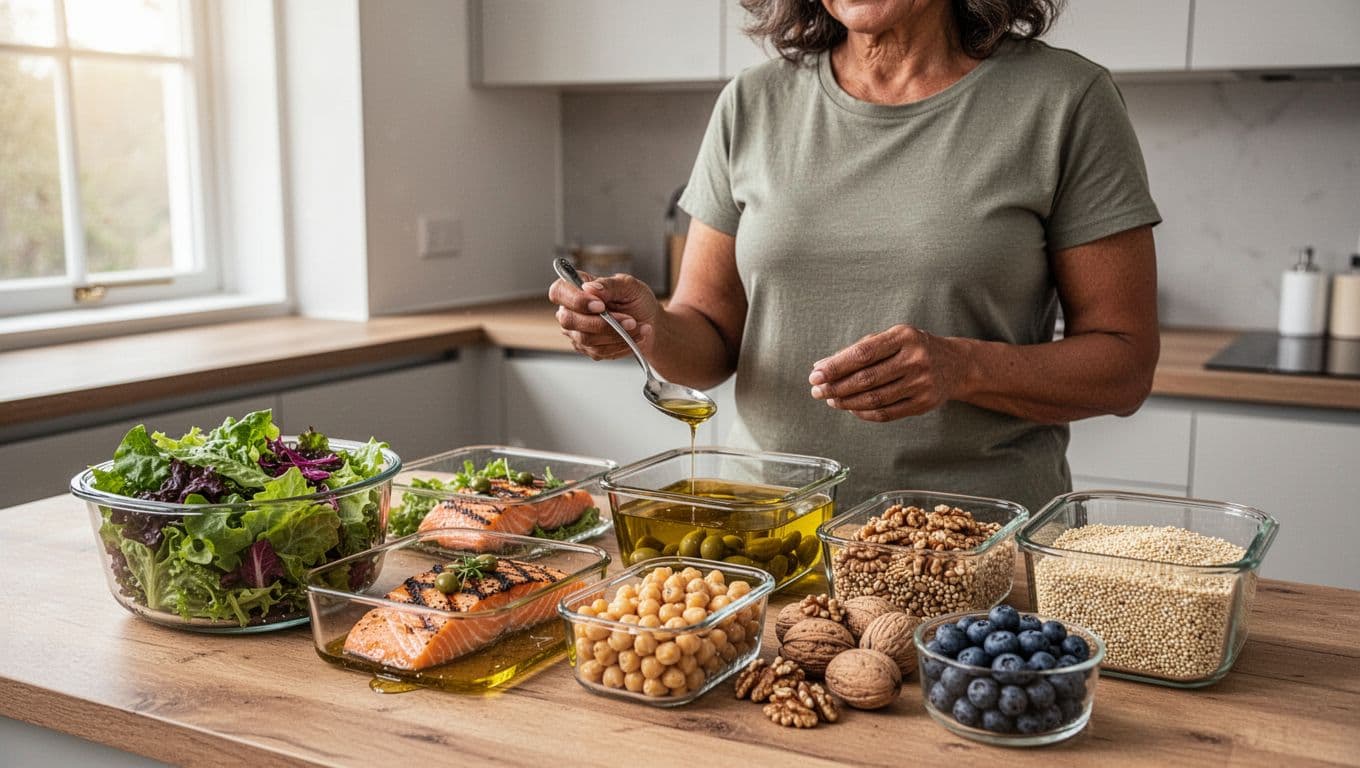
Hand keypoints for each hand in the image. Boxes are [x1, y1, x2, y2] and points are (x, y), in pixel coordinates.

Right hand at [548, 271, 661, 360]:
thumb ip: (610, 285)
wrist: (648, 321)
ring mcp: (576, 331)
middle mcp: (570, 310)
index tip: (601, 306)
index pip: (559, 292)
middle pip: (570, 320)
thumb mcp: (629, 285)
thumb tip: (591, 288)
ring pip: (586, 339)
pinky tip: (634, 337)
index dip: (576, 300)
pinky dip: (621, 345)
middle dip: (603, 323)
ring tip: (638, 327)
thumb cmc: (636, 299)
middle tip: (630, 321)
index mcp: (575, 287)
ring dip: (617, 335)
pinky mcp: (587, 348)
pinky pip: (599, 351)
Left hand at [808, 325, 970, 421]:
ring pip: (875, 399)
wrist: (955, 364)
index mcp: (904, 337)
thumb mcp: (891, 338)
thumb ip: (858, 350)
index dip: (836, 366)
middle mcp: (915, 359)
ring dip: (847, 402)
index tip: (815, 374)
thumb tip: (821, 365)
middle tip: (817, 391)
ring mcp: (921, 383)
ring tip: (831, 399)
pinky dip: (863, 413)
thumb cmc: (912, 348)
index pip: (862, 354)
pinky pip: (886, 413)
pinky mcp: (923, 403)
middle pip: (867, 378)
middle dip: (837, 387)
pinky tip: (850, 408)